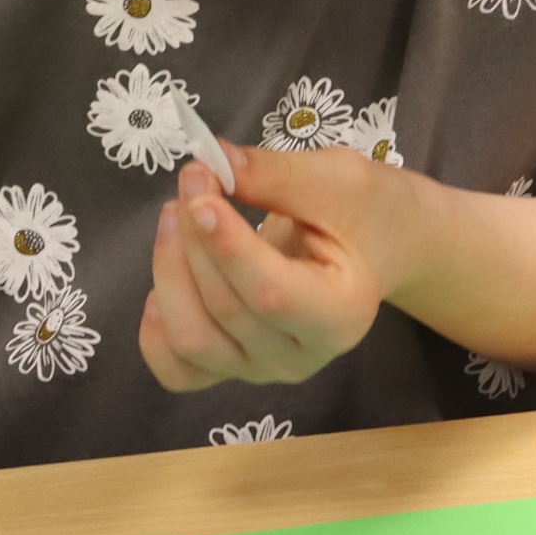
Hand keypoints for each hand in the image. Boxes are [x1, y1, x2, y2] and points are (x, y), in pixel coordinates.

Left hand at [138, 143, 420, 393]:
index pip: (270, 293)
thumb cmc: (366, 213)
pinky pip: (177, 371)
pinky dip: (155, 331)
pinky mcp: (232, 366)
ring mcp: (262, 369)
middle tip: (194, 176)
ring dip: (168, 271)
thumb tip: (213, 163)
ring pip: (191, 340)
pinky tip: (162, 285)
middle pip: (223, 308)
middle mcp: (300, 356)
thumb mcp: (337, 180)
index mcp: (341, 314)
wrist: (380, 248)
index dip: (226, 245)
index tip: (200, 189)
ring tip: (175, 214)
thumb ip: (275, 175)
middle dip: (193, 236)